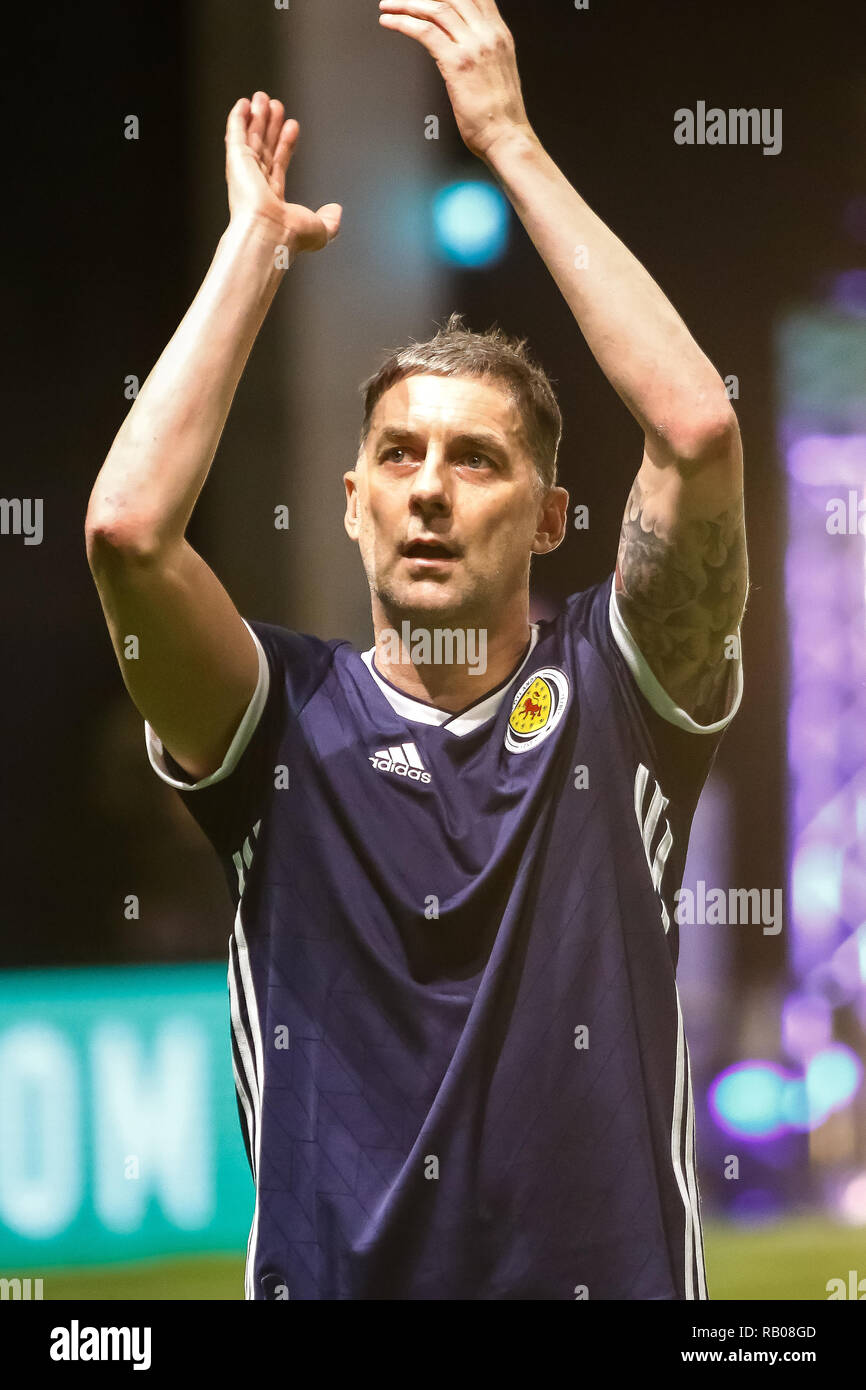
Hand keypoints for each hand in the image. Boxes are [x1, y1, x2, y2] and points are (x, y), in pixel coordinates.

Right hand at [224, 91, 341, 251]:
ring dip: (256, 118)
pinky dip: (237, 119)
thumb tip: (337, 211)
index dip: (286, 144)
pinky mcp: (236, 161)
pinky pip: (235, 135)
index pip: (279, 164)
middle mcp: (256, 186)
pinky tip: (243, 104)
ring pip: (251, 138)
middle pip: (264, 147)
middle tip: (275, 106)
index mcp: (272, 200)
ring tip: (263, 98)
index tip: (292, 126)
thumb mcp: (321, 230)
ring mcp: (245, 173)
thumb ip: (330, 221)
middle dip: (269, 126)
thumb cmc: (292, 236)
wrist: (270, 234)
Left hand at [378, 0, 532, 161]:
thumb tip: (460, 46)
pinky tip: (389, 22)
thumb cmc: (501, 116)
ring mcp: (473, 47)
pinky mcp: (457, 63)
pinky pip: (425, 32)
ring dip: (406, 4)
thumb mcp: (497, 71)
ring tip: (388, 6)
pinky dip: (403, 23)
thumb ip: (482, 52)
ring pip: (436, 9)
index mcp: (499, 35)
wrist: (508, 137)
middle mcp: (488, 34)